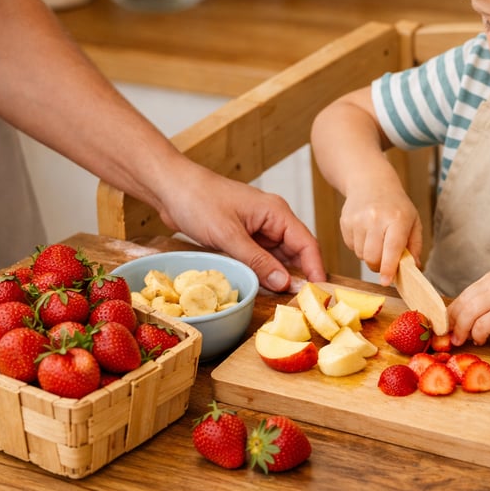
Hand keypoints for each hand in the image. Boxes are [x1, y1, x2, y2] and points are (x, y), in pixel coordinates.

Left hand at [157, 166, 325, 291]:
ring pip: (278, 257)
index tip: (319, 292)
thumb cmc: (198, 201)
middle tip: (302, 303)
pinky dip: (263, 272)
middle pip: (296, 252)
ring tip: (285, 300)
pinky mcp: (243, 236)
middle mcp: (272, 220)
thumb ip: (257, 261)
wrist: (170, 187)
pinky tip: (263, 287)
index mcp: (276, 212)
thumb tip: (283, 283)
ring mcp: (258, 228)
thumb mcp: (228, 235)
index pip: (306, 243)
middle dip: (299, 275)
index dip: (315, 268)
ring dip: (280, 276)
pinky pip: (261, 257)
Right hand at [340, 186, 422, 285]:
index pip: (392, 249)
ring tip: (376, 239)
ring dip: (369, 255)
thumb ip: (415, 246)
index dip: (389, 268)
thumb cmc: (396, 206)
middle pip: (372, 257)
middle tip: (385, 260)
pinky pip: (351, 247)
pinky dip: (359, 246)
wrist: (371, 183)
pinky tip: (366, 232)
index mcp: (397, 219)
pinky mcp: (345, 221)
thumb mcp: (413, 221)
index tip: (386, 281)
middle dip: (379, 265)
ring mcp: (358, 219)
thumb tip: (414, 268)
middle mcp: (376, 218)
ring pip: (361, 255)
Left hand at [447, 271, 489, 345]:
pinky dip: (478, 336)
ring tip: (466, 340)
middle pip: (463, 305)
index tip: (446, 329)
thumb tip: (452, 323)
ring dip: (464, 331)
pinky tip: (483, 340)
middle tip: (452, 339)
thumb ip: (481, 307)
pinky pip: (482, 326)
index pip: (462, 296)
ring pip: (469, 315)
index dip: (451, 315)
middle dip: (454, 325)